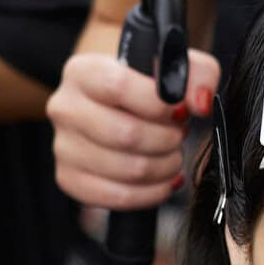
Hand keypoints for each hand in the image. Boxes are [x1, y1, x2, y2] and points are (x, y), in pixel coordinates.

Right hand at [45, 47, 217, 209]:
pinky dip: (152, 192)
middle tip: (179, 134)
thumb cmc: (145, 87)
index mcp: (82, 72)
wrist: (117, 108)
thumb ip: (197, 74)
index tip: (181, 111)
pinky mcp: (70, 179)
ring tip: (173, 155)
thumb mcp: (174, 67)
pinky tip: (163, 179)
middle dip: (167, 139)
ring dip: (165, 167)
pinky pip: (118, 196)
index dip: (159, 104)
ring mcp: (63, 147)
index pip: (118, 86)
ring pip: (128, 169)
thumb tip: (199, 103)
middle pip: (125, 134)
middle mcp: (65, 108)